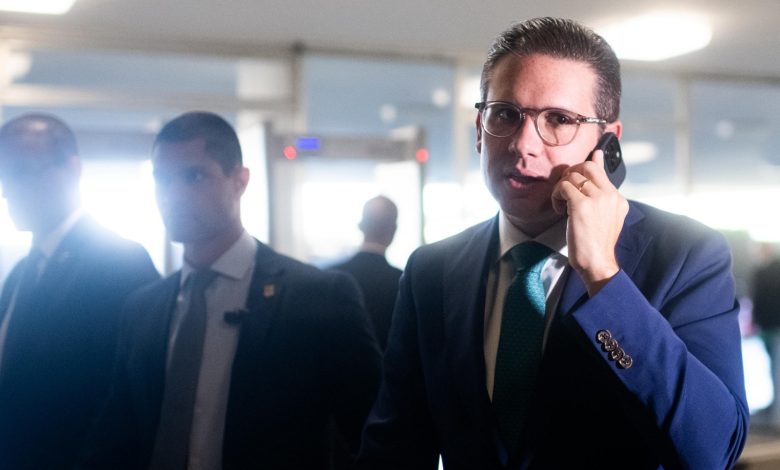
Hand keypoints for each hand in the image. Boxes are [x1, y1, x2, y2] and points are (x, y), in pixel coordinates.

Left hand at [551, 150, 628, 295]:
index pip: (600, 170)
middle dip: (570, 174)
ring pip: (572, 176)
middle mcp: (610, 195)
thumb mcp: (604, 216)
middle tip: (564, 190)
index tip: (579, 168)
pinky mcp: (582, 205)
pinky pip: (563, 187)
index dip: (585, 166)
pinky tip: (560, 210)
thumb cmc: (597, 243)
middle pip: (586, 166)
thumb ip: (600, 194)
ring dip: (561, 189)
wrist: (597, 262)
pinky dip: (556, 196)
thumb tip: (598, 164)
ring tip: (562, 205)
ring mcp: (597, 198)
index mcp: (617, 198)